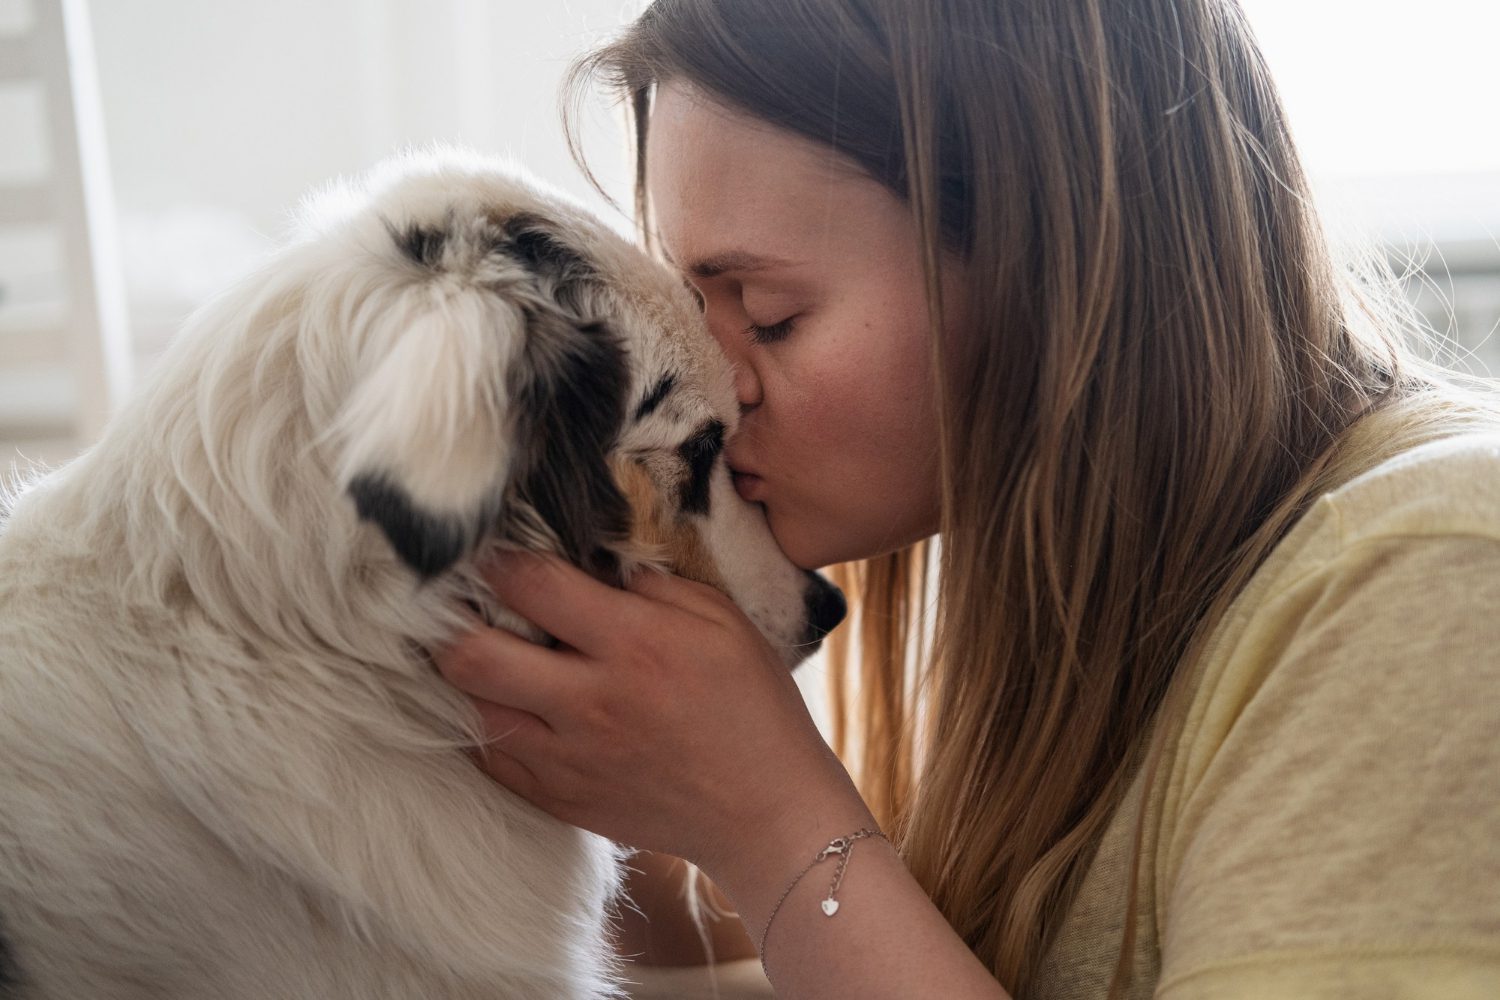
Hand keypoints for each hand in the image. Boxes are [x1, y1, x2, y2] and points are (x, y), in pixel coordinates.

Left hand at [431, 551, 874, 889]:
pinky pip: (492, 759)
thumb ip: (658, 586)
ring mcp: (569, 758)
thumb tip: (602, 565)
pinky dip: (486, 727)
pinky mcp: (561, 800)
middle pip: (473, 654)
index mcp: (634, 644)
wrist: (765, 812)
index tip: (489, 552)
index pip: (532, 586)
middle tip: (456, 605)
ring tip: (477, 653)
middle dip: (451, 621)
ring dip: (465, 676)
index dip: (498, 560)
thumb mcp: (724, 623)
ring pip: (472, 708)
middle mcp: (590, 700)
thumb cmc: (753, 708)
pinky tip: (504, 706)